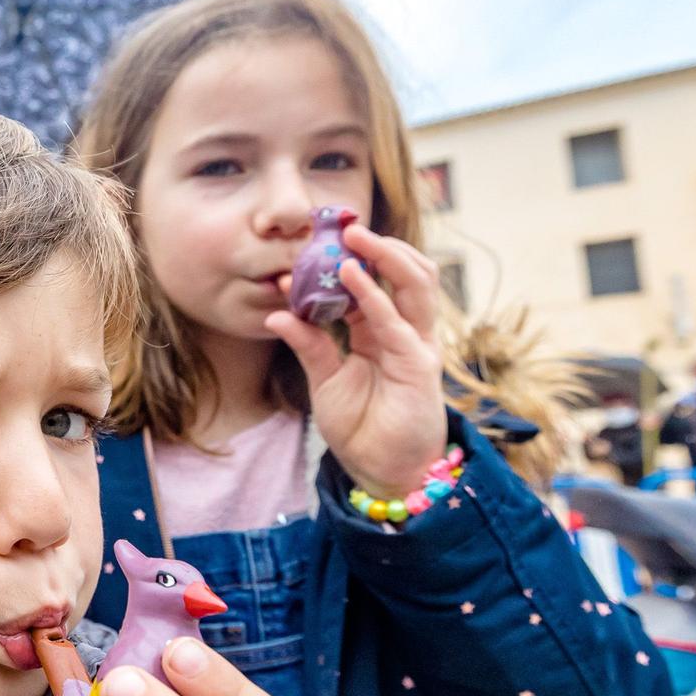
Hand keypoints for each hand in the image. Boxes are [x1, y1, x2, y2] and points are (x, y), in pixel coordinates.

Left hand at [266, 224, 447, 497]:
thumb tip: (276, 312)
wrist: (381, 468)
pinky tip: (352, 276)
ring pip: (415, 284)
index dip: (351, 258)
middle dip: (378, 244)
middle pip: (405, 271)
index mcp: (382, 329)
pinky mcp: (419, 364)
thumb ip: (308, 343)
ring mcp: (416, 343)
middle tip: (342, 226)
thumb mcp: (324, 378)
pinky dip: (375, 296)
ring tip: (354, 239)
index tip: (318, 239)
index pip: (375, 280)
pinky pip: (397, 322)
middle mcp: (405, 330)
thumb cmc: (360, 423)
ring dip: (386, 256)